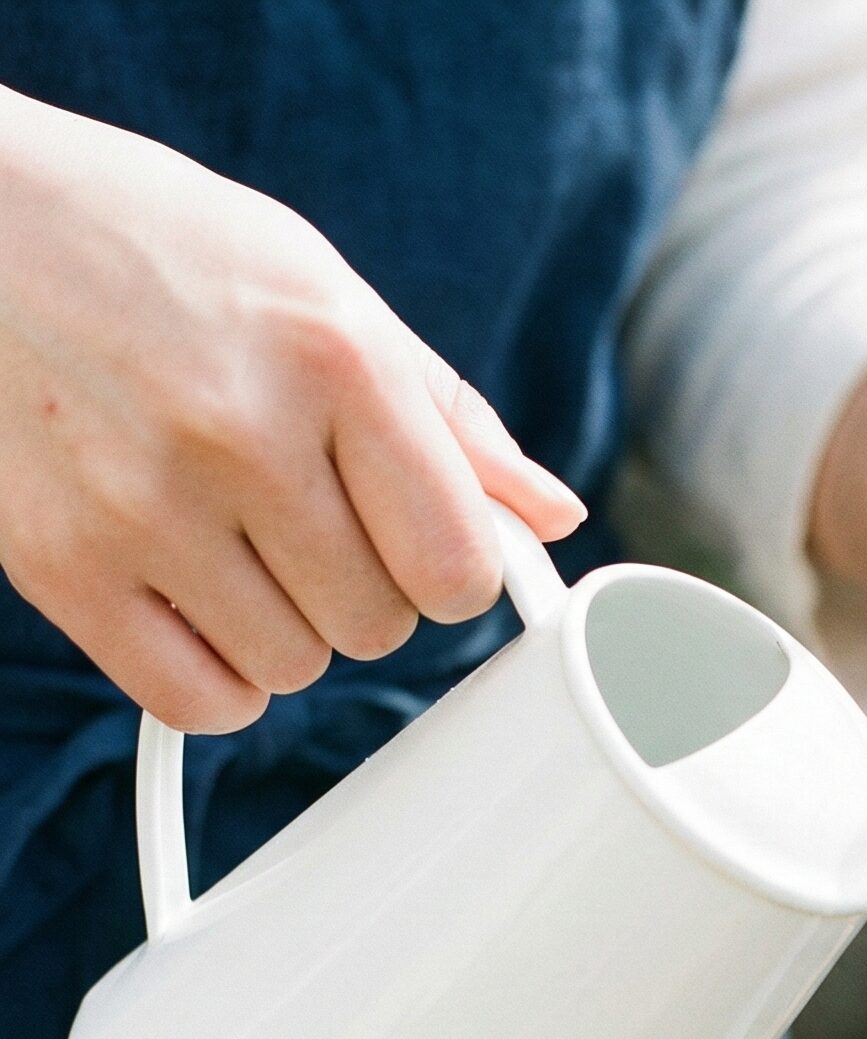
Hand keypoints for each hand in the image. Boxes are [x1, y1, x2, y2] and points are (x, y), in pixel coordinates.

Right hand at [0, 90, 584, 733]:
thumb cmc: (169, 254)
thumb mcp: (328, 294)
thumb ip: (449, 419)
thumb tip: (553, 518)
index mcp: (334, 360)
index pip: (457, 568)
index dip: (450, 572)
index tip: (418, 543)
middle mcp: (240, 433)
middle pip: (379, 627)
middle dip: (361, 588)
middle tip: (301, 514)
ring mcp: (142, 503)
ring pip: (296, 669)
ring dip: (285, 627)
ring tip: (231, 532)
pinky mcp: (59, 563)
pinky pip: (202, 702)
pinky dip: (218, 677)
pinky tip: (196, 598)